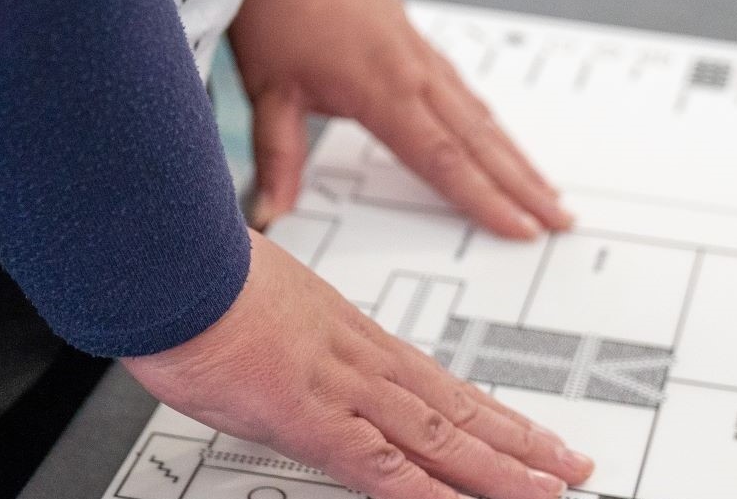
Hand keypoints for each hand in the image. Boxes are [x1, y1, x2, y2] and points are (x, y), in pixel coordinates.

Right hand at [121, 230, 594, 498]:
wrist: (168, 260)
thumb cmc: (193, 276)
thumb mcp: (252, 303)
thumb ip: (282, 332)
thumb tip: (279, 345)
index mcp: (350, 334)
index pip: (436, 383)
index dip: (487, 412)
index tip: (526, 430)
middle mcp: (362, 359)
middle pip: (456, 409)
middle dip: (518, 442)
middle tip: (568, 465)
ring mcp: (344, 388)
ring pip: (442, 435)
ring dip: (500, 468)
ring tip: (549, 488)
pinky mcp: (314, 417)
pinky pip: (383, 466)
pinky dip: (427, 493)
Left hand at [230, 0, 571, 238]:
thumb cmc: (278, 0)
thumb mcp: (267, 87)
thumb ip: (277, 156)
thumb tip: (272, 211)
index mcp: (382, 89)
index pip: (444, 160)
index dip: (484, 200)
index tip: (519, 229)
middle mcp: (413, 73)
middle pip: (480, 142)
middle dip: (523, 186)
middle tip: (560, 219)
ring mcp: (421, 55)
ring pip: (480, 116)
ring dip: (516, 157)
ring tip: (547, 190)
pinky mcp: (417, 41)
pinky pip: (466, 92)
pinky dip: (491, 124)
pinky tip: (501, 140)